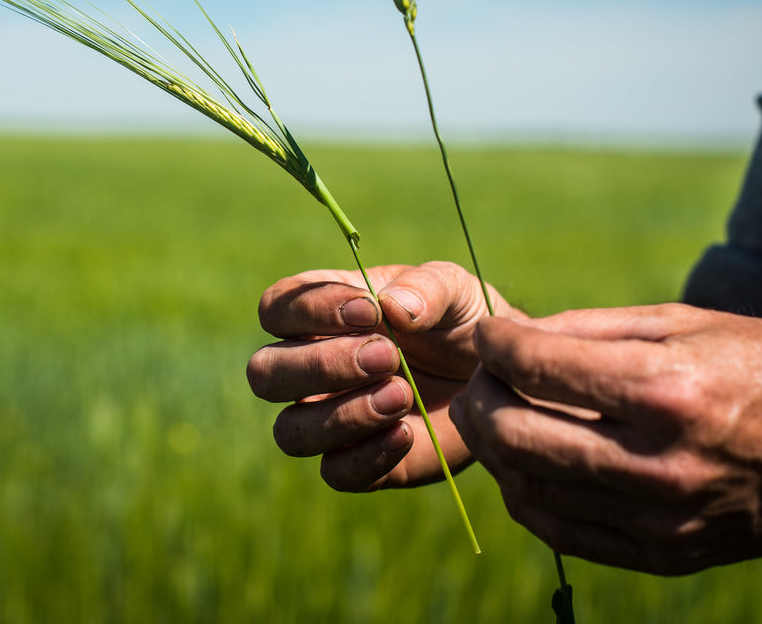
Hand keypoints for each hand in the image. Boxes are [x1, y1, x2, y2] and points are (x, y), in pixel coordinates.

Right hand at [246, 261, 516, 490]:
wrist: (497, 377)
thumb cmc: (463, 322)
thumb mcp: (455, 290)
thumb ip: (427, 287)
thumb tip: (393, 306)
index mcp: (320, 312)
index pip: (276, 308)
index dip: (311, 310)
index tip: (372, 310)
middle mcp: (311, 366)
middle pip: (265, 374)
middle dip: (321, 366)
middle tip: (389, 356)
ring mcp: (329, 418)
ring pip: (290, 431)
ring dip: (342, 415)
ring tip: (402, 394)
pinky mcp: (357, 462)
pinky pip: (334, 472)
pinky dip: (367, 456)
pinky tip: (407, 432)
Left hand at [449, 303, 761, 574]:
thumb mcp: (690, 322)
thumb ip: (593, 329)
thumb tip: (516, 336)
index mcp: (666, 392)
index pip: (538, 367)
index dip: (496, 344)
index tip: (488, 333)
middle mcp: (660, 463)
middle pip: (518, 435)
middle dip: (482, 397)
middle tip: (481, 376)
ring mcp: (663, 520)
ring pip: (531, 489)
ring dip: (497, 450)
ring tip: (499, 416)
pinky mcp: (668, 554)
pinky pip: (566, 533)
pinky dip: (529, 499)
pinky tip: (526, 468)